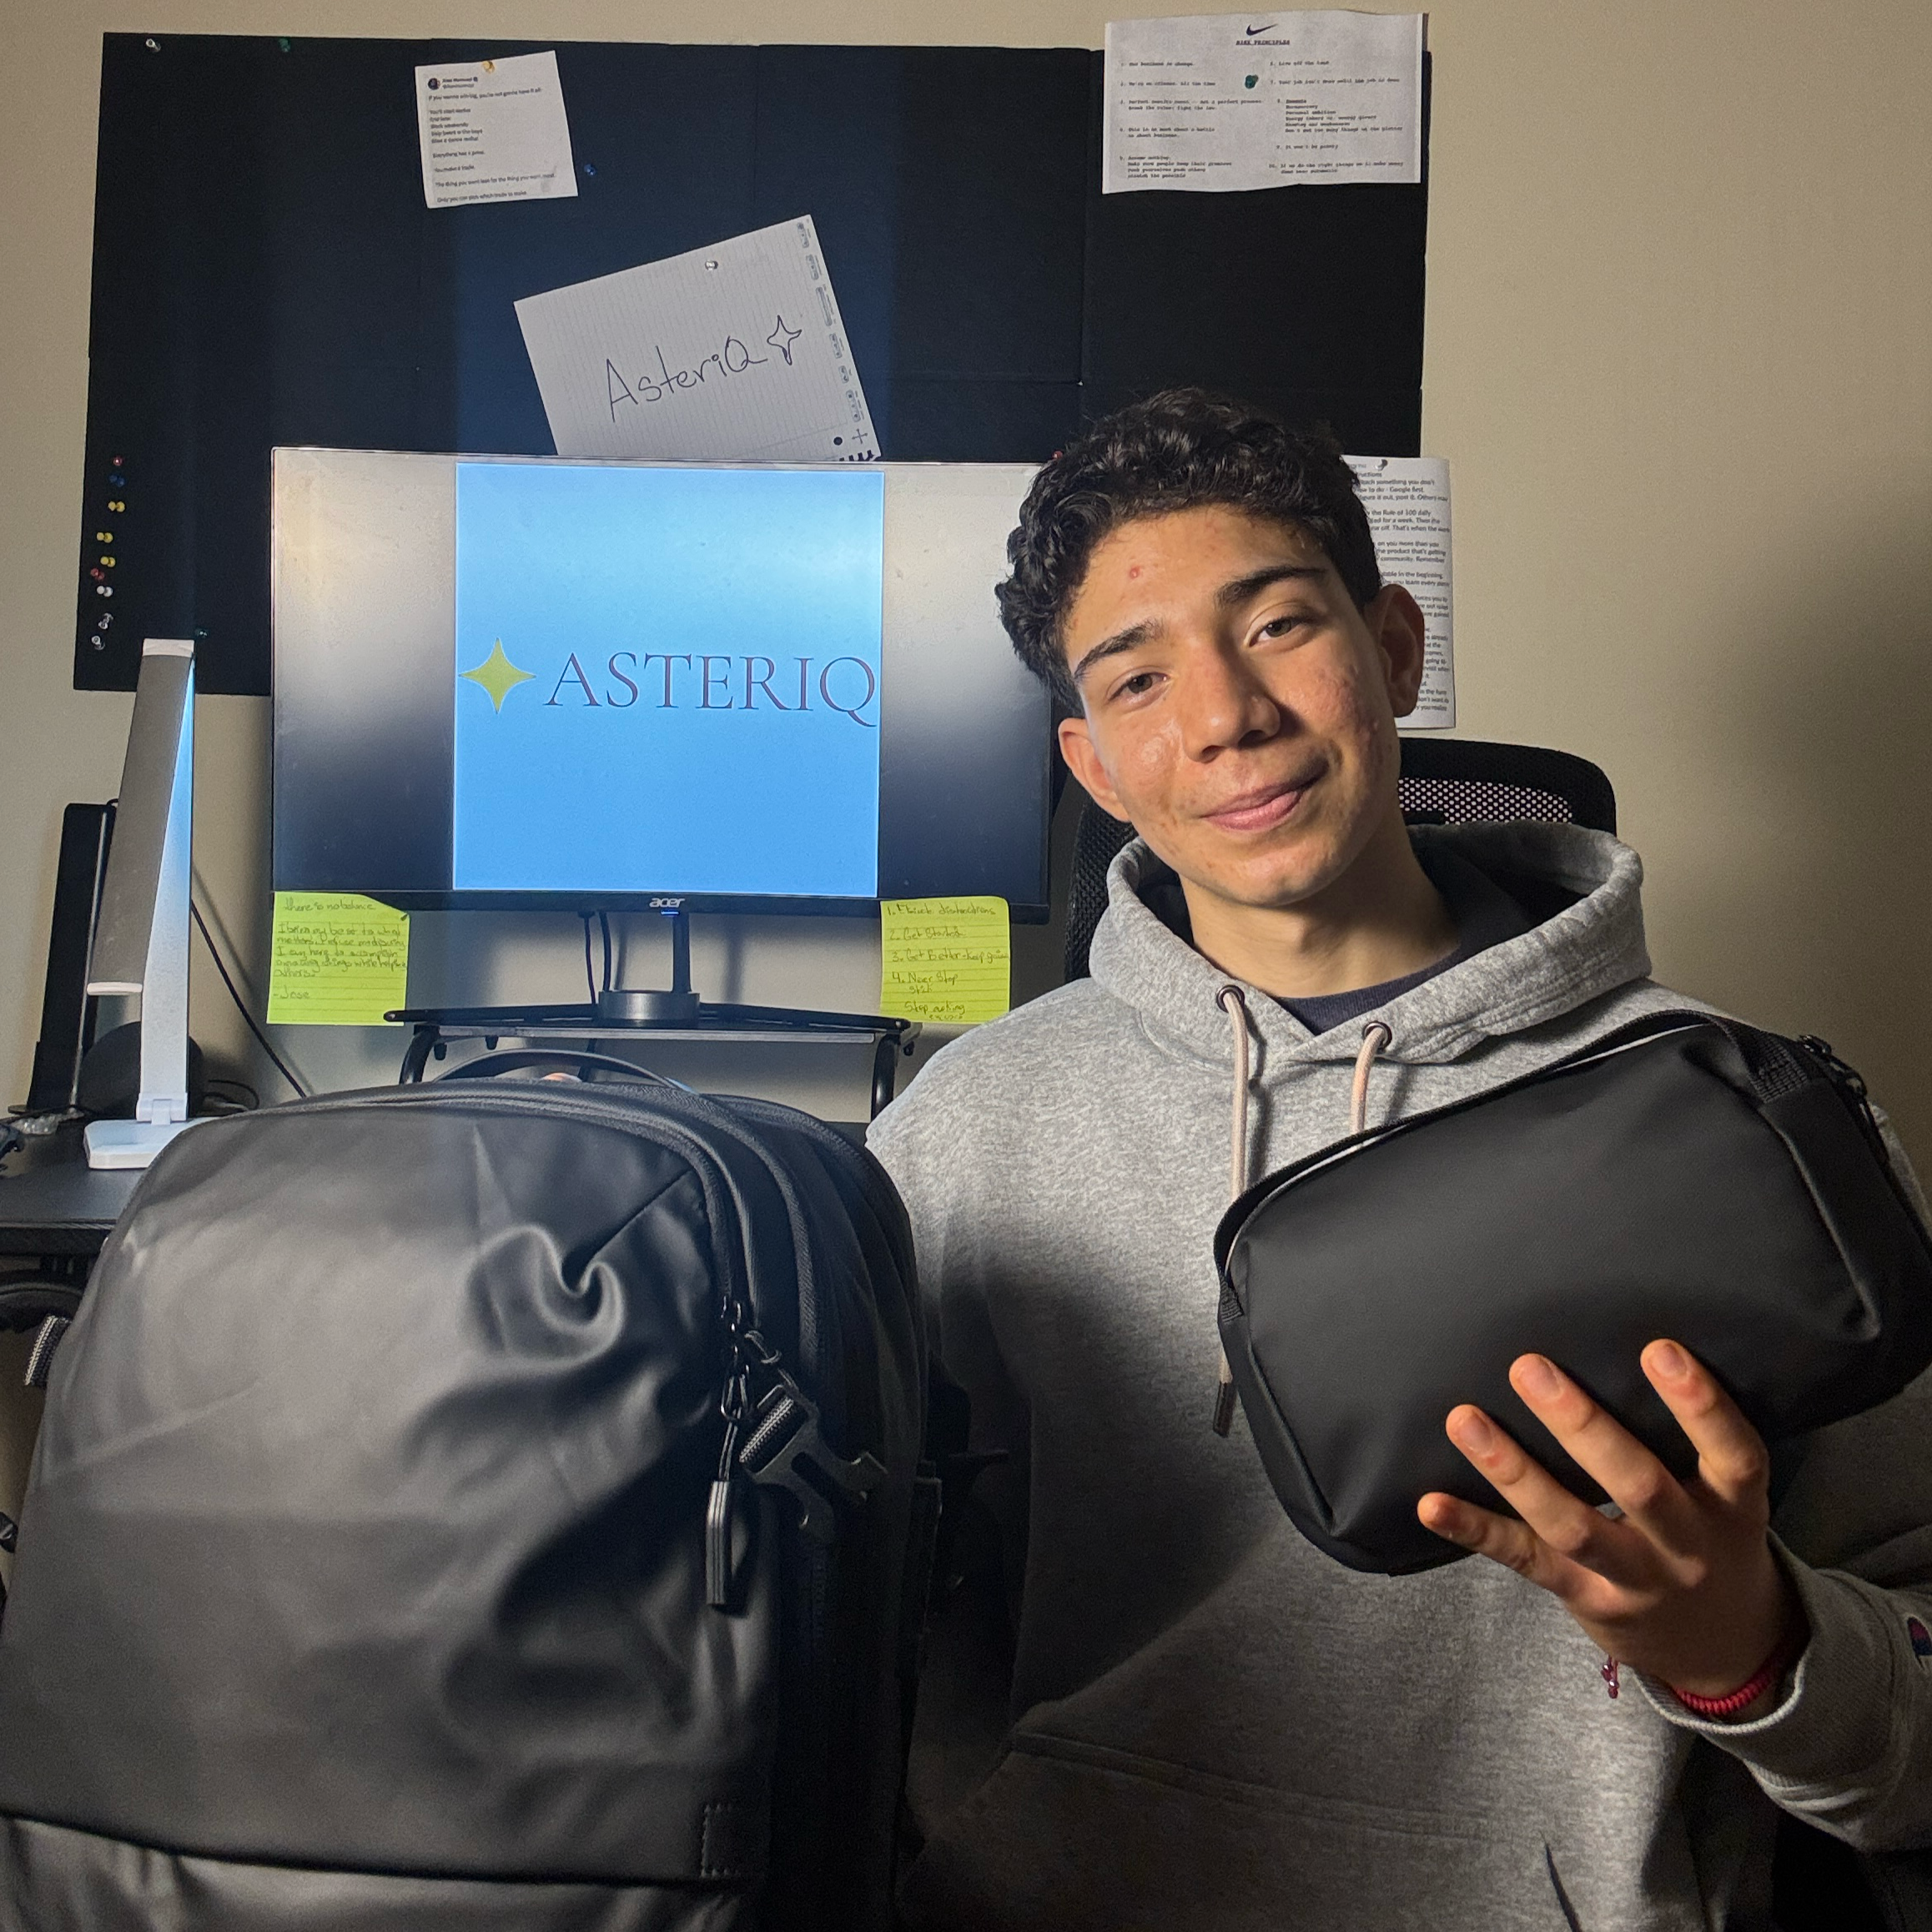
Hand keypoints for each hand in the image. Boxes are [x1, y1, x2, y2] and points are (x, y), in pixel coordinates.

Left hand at [1417, 1340, 1805, 1708]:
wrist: (1722, 1648)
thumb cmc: (1711, 1536)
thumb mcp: (1728, 1497)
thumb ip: (1693, 1440)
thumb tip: (1625, 1340)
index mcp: (1733, 1508)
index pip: (1734, 1456)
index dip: (1702, 1407)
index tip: (1659, 1349)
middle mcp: (1688, 1546)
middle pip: (1639, 1486)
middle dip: (1583, 1426)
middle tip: (1530, 1367)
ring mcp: (1634, 1579)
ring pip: (1572, 1525)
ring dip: (1514, 1471)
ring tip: (1464, 1419)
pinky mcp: (1584, 1598)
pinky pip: (1526, 1560)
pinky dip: (1475, 1530)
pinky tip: (1430, 1504)